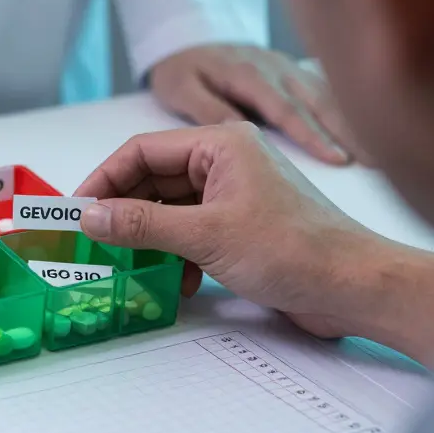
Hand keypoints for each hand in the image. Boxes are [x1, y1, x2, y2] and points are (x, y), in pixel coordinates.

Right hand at [75, 123, 383, 339]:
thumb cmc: (294, 250)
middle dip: (123, 212)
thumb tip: (90, 216)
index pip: (142, 151)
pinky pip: (190, 232)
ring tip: (128, 265)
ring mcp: (234, 195)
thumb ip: (142, 224)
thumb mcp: (206, 236)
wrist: (356, 288)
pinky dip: (174, 255)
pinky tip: (173, 281)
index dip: (104, 179)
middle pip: (153, 179)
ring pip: (169, 209)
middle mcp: (226, 162)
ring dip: (148, 238)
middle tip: (93, 241)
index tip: (77, 211)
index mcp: (221, 144)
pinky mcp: (241, 227)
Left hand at [149, 44, 367, 165]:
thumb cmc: (181, 71)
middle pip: (319, 101)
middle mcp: (276, 69)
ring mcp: (290, 69)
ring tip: (387, 155)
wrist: (184, 40)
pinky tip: (375, 134)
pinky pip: (327, 91)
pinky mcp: (295, 73)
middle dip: (351, 131)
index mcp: (248, 73)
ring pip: (329, 96)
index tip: (339, 159)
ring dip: (357, 123)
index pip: (286, 108)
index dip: (313, 135)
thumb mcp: (181, 88)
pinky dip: (351, 111)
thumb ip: (207, 109)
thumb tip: (237, 132)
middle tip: (381, 162)